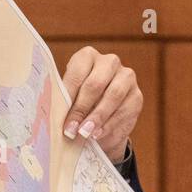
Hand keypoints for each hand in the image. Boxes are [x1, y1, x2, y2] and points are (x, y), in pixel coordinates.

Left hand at [60, 46, 141, 163]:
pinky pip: (124, 111)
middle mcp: (109, 62)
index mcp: (87, 57)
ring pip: (113, 96)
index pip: (77, 73)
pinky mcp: (137, 96)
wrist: (102, 118)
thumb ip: (64, 103)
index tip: (59, 116)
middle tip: (71, 129)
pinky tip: (97, 135)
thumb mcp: (69, 100)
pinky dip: (109, 125)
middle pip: (95, 83)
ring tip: (84, 133)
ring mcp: (126, 77)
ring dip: (97, 118)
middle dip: (81, 109)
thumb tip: (55, 116)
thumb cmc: (79, 104)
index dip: (67, 95)